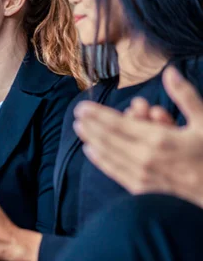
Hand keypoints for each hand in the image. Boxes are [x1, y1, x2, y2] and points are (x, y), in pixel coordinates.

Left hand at [74, 66, 202, 207]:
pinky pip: (114, 172)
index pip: (117, 124)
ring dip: (91, 140)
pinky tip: (91, 151)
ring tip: (79, 129)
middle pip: (107, 139)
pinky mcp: (141, 188)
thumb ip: (184, 96)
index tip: (82, 106)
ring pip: (108, 155)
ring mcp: (141, 175)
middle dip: (90, 125)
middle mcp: (144, 157)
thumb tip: (169, 71)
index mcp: (158, 139)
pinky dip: (100, 160)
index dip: (97, 114)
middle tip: (77, 114)